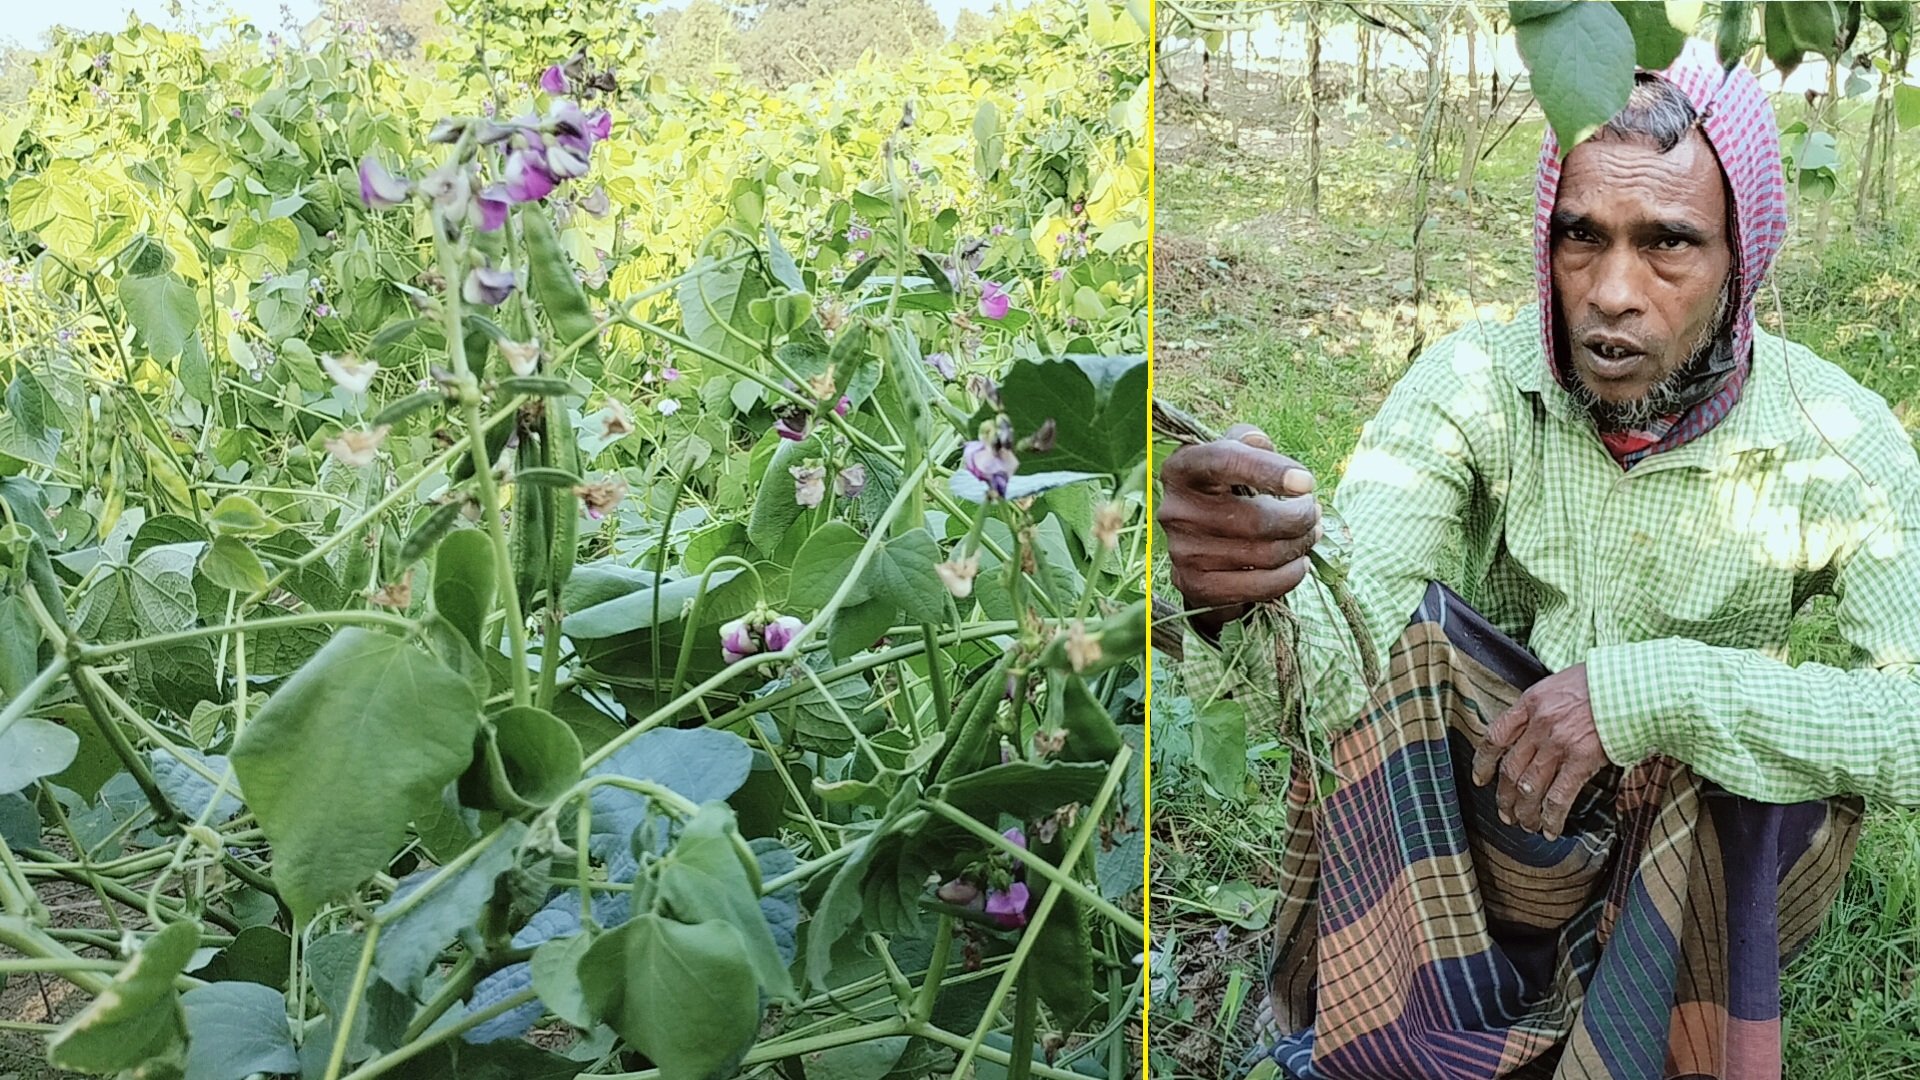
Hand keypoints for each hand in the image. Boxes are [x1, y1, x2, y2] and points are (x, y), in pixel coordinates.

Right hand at [1156, 424, 1320, 636]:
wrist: (1196, 549)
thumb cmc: (1224, 493)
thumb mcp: (1231, 458)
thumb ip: (1246, 442)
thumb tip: (1260, 444)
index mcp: (1181, 470)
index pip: (1225, 462)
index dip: (1270, 471)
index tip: (1307, 482)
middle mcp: (1175, 511)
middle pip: (1258, 519)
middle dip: (1301, 517)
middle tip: (1314, 511)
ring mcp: (1184, 552)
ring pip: (1266, 554)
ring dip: (1301, 544)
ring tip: (1311, 533)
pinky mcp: (1197, 585)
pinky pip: (1261, 586)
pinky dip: (1291, 575)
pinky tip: (1299, 563)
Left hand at [1470, 663, 1608, 839]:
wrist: (1635, 686)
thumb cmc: (1602, 684)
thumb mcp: (1560, 686)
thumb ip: (1542, 709)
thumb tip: (1532, 736)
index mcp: (1530, 703)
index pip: (1495, 737)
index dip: (1484, 763)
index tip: (1480, 780)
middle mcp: (1539, 725)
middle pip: (1511, 768)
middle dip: (1504, 797)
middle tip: (1505, 813)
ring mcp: (1558, 743)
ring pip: (1529, 787)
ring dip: (1525, 812)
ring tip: (1525, 825)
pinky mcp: (1581, 760)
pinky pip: (1558, 797)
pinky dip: (1551, 818)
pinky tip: (1549, 830)